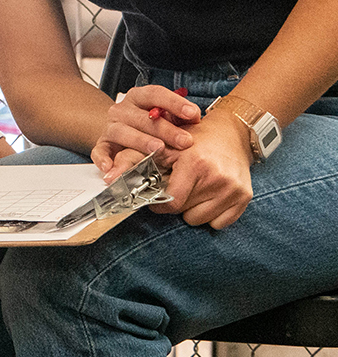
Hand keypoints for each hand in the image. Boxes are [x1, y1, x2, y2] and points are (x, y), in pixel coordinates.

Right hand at [92, 85, 200, 180]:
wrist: (122, 133)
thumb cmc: (151, 126)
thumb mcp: (166, 117)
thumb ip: (179, 117)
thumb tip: (195, 117)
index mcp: (139, 98)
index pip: (155, 94)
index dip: (174, 103)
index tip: (193, 114)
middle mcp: (122, 110)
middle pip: (142, 117)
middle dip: (166, 129)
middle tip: (185, 141)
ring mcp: (110, 127)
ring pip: (122, 132)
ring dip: (140, 141)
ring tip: (157, 149)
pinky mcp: (103, 145)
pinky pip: (100, 151)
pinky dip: (103, 159)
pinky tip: (111, 166)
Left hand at [148, 112, 254, 228]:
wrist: (231, 133)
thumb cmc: (193, 139)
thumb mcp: (165, 144)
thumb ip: (138, 160)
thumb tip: (112, 178)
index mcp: (195, 164)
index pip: (172, 202)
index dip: (160, 204)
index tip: (156, 199)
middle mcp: (217, 177)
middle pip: (186, 213)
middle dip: (177, 204)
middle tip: (178, 188)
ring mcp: (233, 188)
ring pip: (202, 220)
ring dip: (193, 210)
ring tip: (194, 190)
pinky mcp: (245, 197)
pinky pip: (221, 223)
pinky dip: (212, 215)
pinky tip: (209, 197)